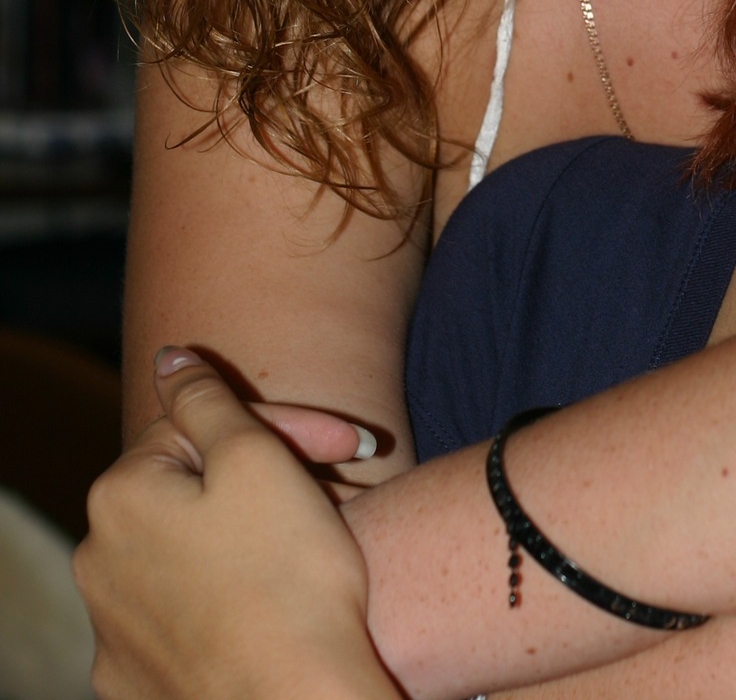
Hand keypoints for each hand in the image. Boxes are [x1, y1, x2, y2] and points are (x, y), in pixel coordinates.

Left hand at [74, 351, 399, 699]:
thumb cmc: (288, 576)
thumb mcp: (254, 458)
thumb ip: (204, 397)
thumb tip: (169, 358)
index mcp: (119, 496)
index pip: (201, 426)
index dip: (281, 426)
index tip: (349, 446)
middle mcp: (96, 562)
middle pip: (191, 486)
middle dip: (268, 477)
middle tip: (342, 487)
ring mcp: (113, 632)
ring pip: (189, 549)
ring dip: (250, 534)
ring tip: (317, 546)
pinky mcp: (137, 682)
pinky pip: (185, 613)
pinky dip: (229, 597)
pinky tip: (278, 603)